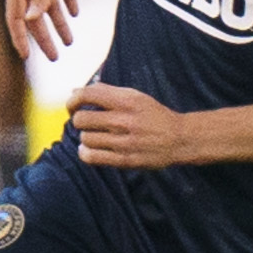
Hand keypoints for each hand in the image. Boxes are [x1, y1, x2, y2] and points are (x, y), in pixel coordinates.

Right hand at [3, 0, 77, 62]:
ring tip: (70, 42)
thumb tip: (32, 20)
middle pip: (34, 16)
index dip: (20, 37)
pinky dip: (67, 1)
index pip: (15, 17)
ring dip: (58, 24)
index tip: (26, 58)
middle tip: (55, 57)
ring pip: (49, 5)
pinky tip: (76, 14)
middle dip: (44, 38)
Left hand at [66, 82, 190, 170]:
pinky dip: (85, 153)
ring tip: (96, 136)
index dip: (72, 101)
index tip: (73, 107)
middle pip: (81, 119)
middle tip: (88, 123)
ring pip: (84, 138)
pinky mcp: (125, 160)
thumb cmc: (153, 115)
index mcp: (127, 101)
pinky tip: (90, 149)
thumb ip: (105, 92)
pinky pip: (90, 157)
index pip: (87, 95)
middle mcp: (125, 120)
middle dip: (79, 120)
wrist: (179, 139)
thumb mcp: (134, 96)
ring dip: (85, 137)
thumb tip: (74, 92)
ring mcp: (125, 142)